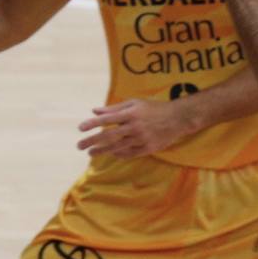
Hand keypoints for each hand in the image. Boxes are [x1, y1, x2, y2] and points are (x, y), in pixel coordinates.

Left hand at [76, 97, 196, 158]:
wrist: (178, 118)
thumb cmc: (153, 108)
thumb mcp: (134, 104)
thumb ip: (114, 109)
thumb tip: (94, 111)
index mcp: (131, 114)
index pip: (106, 119)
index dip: (92, 124)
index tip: (80, 129)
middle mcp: (134, 127)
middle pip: (109, 136)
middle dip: (92, 141)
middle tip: (79, 146)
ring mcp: (141, 139)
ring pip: (117, 147)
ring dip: (102, 151)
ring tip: (91, 153)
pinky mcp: (148, 148)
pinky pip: (129, 154)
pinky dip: (118, 154)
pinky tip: (111, 153)